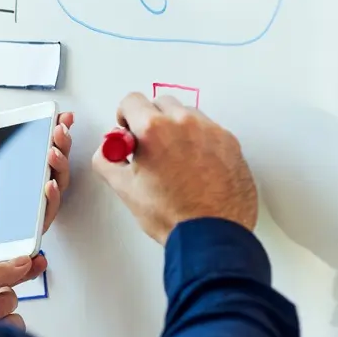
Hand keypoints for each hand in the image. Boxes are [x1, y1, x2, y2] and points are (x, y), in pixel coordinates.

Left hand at [0, 107, 74, 280]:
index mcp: (14, 169)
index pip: (40, 146)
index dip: (54, 131)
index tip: (61, 117)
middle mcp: (27, 186)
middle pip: (55, 162)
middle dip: (62, 143)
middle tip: (58, 130)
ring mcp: (32, 206)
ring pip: (58, 184)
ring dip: (60, 165)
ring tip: (52, 152)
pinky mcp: (33, 227)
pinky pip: (49, 210)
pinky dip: (52, 196)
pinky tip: (49, 184)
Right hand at [91, 93, 255, 243]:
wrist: (211, 235)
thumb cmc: (173, 216)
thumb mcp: (125, 189)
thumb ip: (107, 161)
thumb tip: (107, 151)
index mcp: (154, 130)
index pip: (131, 101)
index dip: (124, 116)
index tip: (127, 129)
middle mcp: (184, 122)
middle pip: (160, 103)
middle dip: (151, 119)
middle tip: (149, 146)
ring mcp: (211, 130)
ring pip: (187, 114)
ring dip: (177, 127)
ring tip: (174, 158)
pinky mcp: (230, 142)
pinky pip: (209, 130)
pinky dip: (200, 140)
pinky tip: (195, 166)